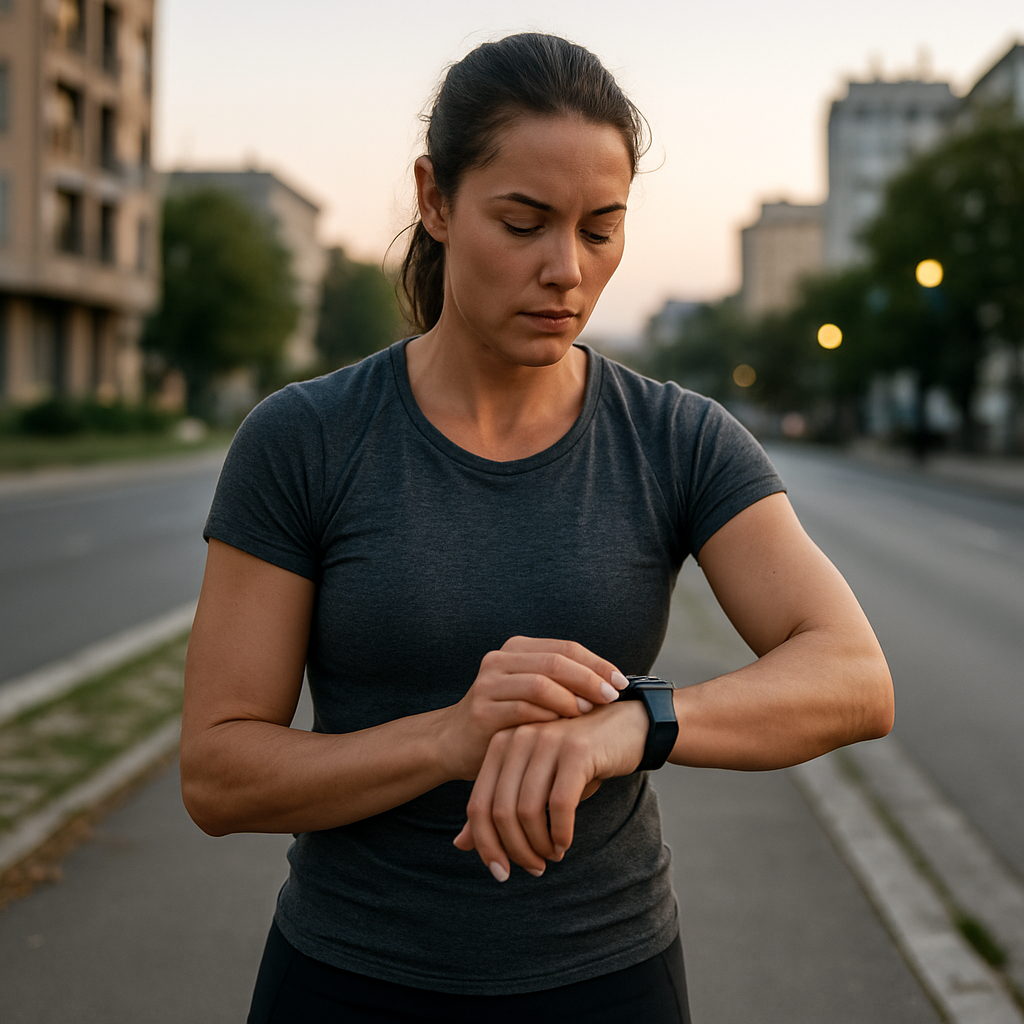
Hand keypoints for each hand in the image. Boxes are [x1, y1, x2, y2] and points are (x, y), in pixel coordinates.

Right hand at [439, 637, 628, 781]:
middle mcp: (499, 660)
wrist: (455, 741)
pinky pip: (523, 711)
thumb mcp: (531, 691)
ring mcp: (488, 685)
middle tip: (612, 697)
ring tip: (590, 712)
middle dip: (589, 679)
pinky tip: (564, 729)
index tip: (621, 682)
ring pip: (540, 684)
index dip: (597, 663)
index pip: (565, 648)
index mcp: (516, 649)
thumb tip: (613, 683)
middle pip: (555, 662)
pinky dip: (549, 718)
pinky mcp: (482, 712)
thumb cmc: (506, 717)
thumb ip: (562, 681)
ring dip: (571, 699)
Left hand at [452, 699, 647, 880]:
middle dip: (514, 850)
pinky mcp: (577, 750)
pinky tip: (564, 842)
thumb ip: (499, 808)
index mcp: (502, 744)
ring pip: (527, 811)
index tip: (500, 872)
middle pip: (500, 811)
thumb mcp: (535, 782)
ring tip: (551, 855)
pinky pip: (560, 804)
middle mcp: (519, 737)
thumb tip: (460, 845)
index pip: (479, 804)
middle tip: (534, 868)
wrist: (627, 727)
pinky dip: (560, 832)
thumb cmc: (578, 760)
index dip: (485, 844)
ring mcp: (547, 740)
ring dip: (538, 845)